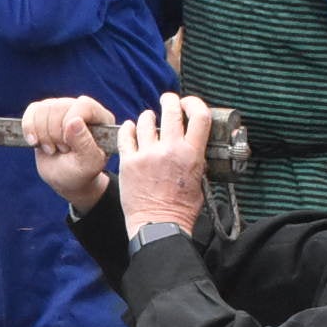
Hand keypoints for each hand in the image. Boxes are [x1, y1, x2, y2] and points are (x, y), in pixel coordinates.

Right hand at [22, 95, 114, 211]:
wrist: (65, 179)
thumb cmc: (81, 173)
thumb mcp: (88, 165)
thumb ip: (85, 144)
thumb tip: (74, 121)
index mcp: (101, 118)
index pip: (83, 105)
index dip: (69, 124)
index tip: (68, 146)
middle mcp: (82, 108)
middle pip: (59, 107)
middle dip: (54, 134)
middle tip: (62, 151)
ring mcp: (63, 108)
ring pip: (43, 108)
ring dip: (42, 134)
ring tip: (52, 149)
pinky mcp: (46, 113)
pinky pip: (32, 110)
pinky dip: (29, 128)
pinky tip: (35, 142)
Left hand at [117, 92, 212, 235]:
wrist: (158, 226)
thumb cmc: (180, 209)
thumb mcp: (200, 182)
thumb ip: (198, 161)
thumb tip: (196, 148)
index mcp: (192, 154)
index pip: (200, 116)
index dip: (194, 103)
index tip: (189, 103)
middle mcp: (170, 150)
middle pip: (172, 111)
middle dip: (170, 101)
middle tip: (168, 100)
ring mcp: (147, 154)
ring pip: (146, 120)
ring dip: (148, 116)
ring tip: (148, 119)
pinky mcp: (129, 162)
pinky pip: (126, 135)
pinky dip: (129, 128)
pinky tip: (132, 127)